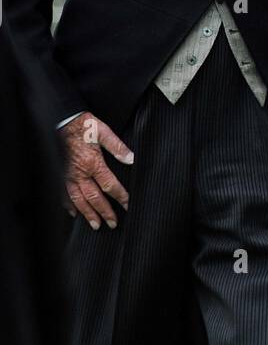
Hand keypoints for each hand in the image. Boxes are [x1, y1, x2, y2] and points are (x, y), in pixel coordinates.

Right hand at [62, 112, 133, 228]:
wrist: (59, 119)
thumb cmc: (80, 124)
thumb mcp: (102, 130)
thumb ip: (117, 146)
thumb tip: (131, 158)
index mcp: (93, 163)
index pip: (110, 185)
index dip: (120, 197)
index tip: (128, 205)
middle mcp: (79, 173)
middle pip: (94, 198)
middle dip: (104, 212)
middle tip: (112, 224)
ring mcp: (67, 175)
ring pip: (78, 200)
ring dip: (87, 214)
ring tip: (95, 225)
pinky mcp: (58, 174)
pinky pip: (63, 193)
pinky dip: (68, 205)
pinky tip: (73, 213)